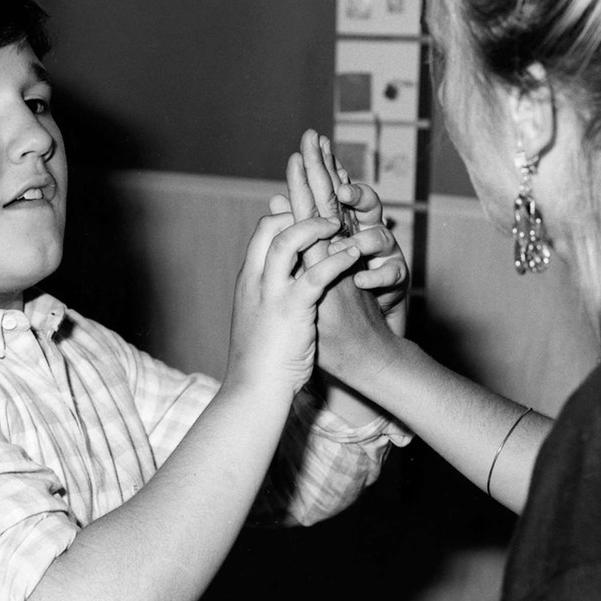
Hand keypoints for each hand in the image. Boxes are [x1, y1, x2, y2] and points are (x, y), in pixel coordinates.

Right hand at [227, 212, 362, 398]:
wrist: (254, 390)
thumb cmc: (259, 360)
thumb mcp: (258, 318)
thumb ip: (266, 296)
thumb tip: (278, 285)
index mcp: (249, 281)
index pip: (262, 233)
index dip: (285, 218)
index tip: (307, 214)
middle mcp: (256, 281)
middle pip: (270, 227)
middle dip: (296, 209)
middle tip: (323, 209)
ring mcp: (272, 294)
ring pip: (287, 242)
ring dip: (314, 227)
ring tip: (336, 224)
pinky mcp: (292, 310)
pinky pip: (315, 275)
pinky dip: (334, 261)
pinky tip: (351, 255)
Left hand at [270, 130, 408, 389]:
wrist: (368, 358)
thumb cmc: (333, 319)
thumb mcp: (309, 276)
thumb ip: (297, 238)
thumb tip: (274, 202)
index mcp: (335, 239)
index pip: (324, 201)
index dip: (317, 174)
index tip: (305, 148)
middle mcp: (359, 244)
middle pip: (353, 205)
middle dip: (339, 181)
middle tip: (324, 157)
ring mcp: (378, 262)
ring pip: (378, 234)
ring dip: (363, 233)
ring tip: (346, 233)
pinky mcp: (393, 288)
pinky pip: (391, 272)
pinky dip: (377, 273)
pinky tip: (362, 275)